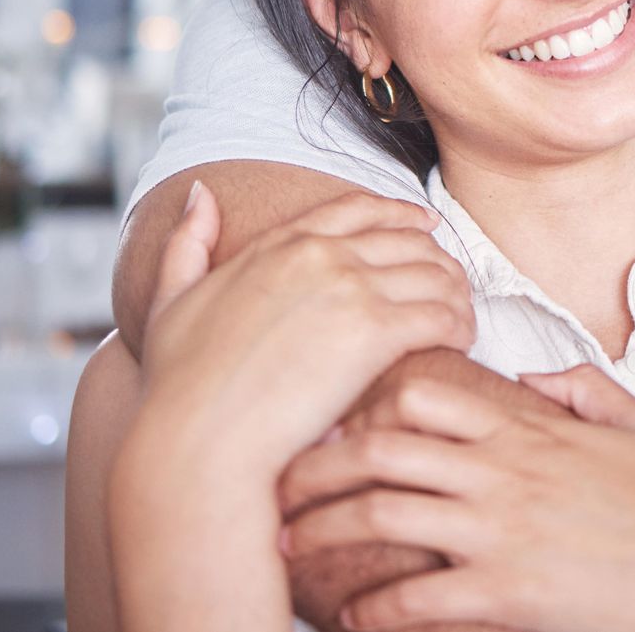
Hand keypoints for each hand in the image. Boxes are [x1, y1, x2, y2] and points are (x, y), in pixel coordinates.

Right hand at [134, 180, 477, 478]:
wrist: (198, 443)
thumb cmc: (179, 390)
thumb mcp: (172, 302)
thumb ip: (187, 244)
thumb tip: (202, 192)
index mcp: (278, 244)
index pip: (357, 210)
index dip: (399, 215)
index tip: (426, 227)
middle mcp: (318, 255)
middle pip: (407, 238)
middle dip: (438, 259)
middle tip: (454, 287)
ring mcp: (348, 288)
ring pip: (434, 273)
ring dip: (456, 294)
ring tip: (462, 319)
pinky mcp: (374, 332)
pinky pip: (441, 315)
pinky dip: (460, 326)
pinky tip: (460, 345)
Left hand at [281, 348, 564, 631]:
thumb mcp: (634, 426)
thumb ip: (581, 390)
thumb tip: (531, 379)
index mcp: (524, 433)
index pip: (421, 400)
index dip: (364, 413)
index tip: (334, 435)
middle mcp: (502, 473)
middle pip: (380, 452)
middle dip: (314, 469)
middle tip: (281, 489)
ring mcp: (499, 531)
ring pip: (381, 514)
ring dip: (321, 529)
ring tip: (289, 547)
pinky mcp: (504, 593)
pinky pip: (412, 597)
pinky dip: (371, 608)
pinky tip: (352, 616)